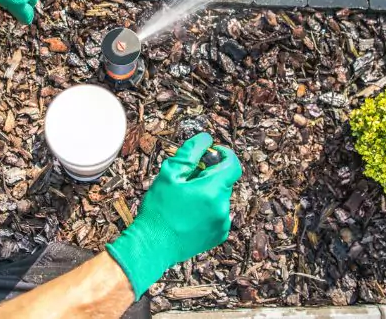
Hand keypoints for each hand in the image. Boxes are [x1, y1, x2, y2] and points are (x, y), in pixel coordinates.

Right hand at [106, 133, 241, 298]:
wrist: (152, 246)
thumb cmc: (158, 210)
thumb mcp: (169, 174)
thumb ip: (191, 152)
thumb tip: (206, 139)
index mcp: (213, 190)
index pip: (233, 164)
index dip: (223, 155)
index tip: (210, 153)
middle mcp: (223, 207)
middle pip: (224, 181)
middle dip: (209, 176)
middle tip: (186, 180)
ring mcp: (223, 223)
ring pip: (219, 198)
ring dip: (207, 193)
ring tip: (184, 201)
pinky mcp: (219, 235)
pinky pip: (218, 214)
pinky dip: (207, 210)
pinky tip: (188, 215)